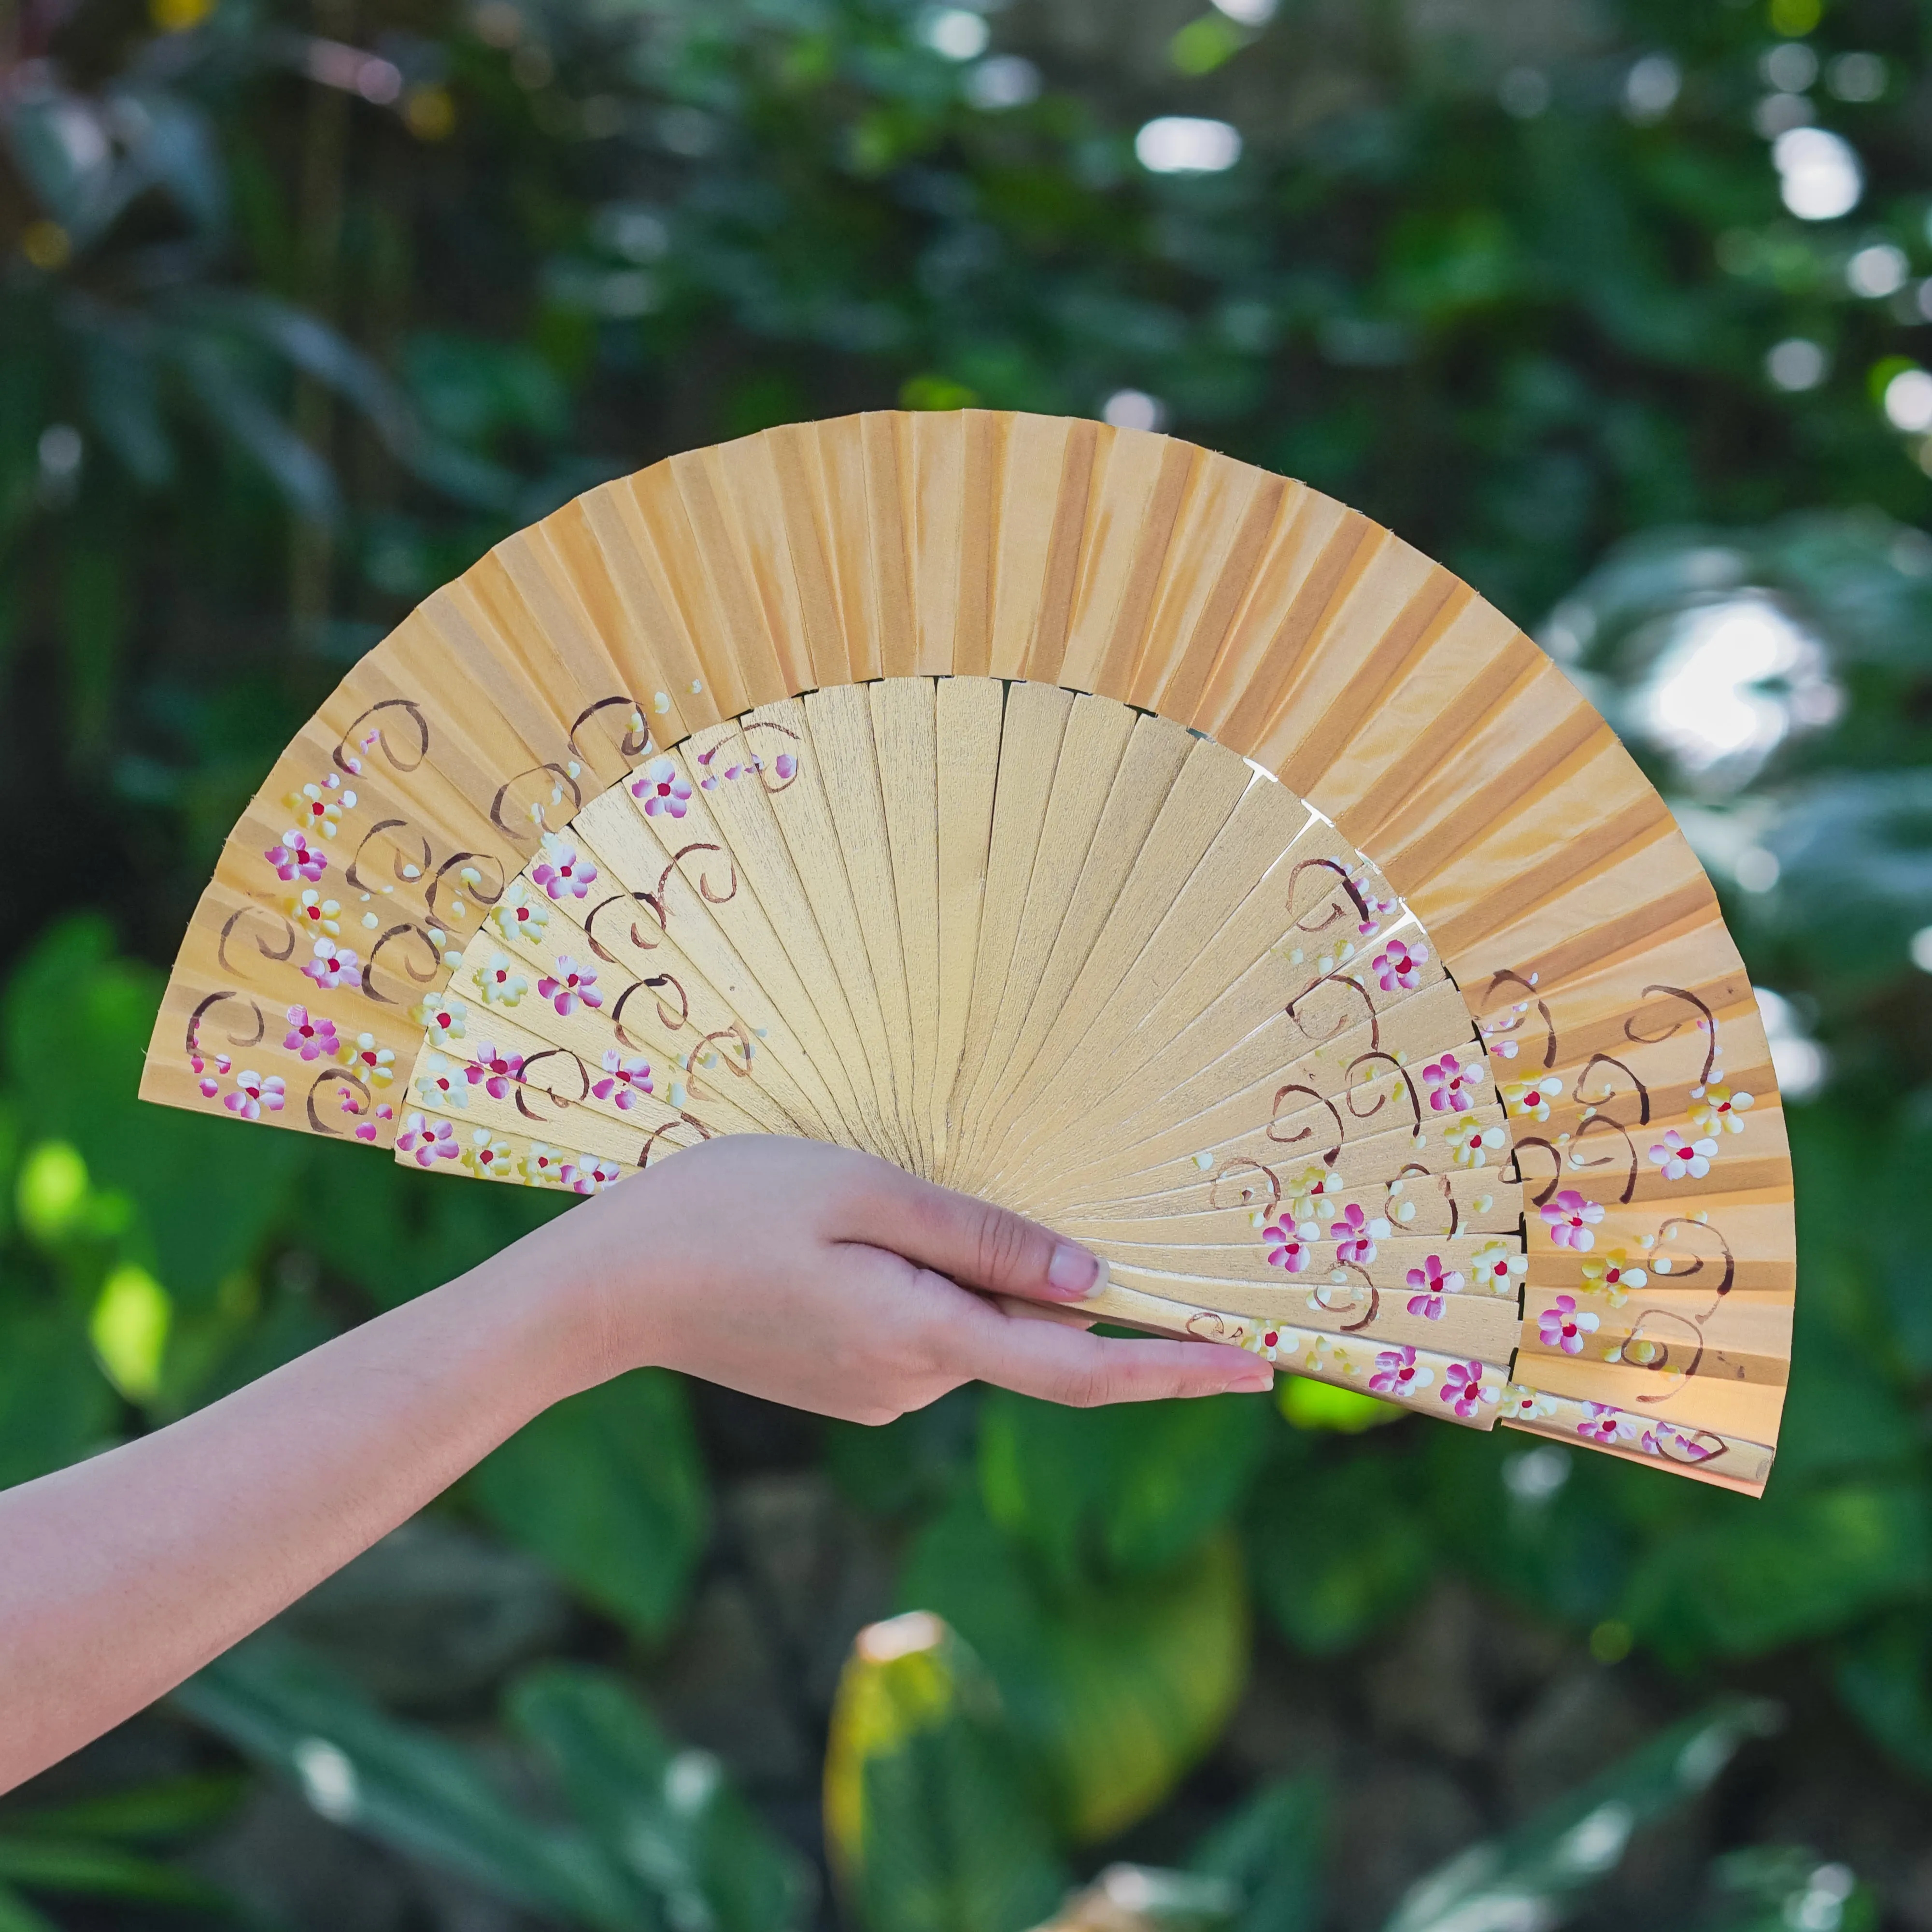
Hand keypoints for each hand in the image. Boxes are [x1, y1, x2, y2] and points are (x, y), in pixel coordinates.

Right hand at [535, 1136, 1273, 1421]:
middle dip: (1038, 1277)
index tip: (1258, 1366)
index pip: (1080, 1371)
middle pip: (1020, 1331)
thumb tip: (1095, 1288)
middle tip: (979, 1199)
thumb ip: (981, 1240)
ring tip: (865, 1207)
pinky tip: (845, 1240)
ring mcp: (876, 1394)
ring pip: (967, 1326)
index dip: (1174, 1370)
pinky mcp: (847, 1384)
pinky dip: (925, 1286)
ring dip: (962, 1270)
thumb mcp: (859, 1194)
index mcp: (922, 1338)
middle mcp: (911, 1385)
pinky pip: (922, 1330)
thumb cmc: (724, 1214)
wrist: (603, 1289)